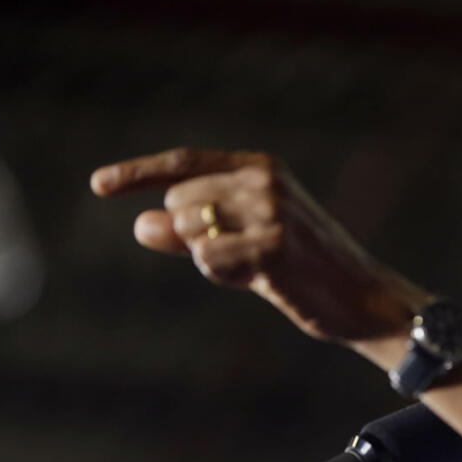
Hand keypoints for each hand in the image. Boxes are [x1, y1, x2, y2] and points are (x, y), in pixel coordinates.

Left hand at [91, 147, 420, 344]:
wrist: (363, 298)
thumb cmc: (303, 269)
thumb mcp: (244, 241)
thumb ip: (193, 231)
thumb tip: (139, 225)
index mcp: (261, 167)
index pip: (183, 163)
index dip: (137, 173)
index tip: (99, 185)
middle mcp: (265, 180)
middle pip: (179, 203)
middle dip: (191, 236)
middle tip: (240, 257)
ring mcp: (270, 211)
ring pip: (191, 231)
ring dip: (210, 259)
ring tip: (256, 268)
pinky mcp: (272, 246)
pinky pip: (209, 260)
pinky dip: (224, 276)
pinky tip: (262, 279)